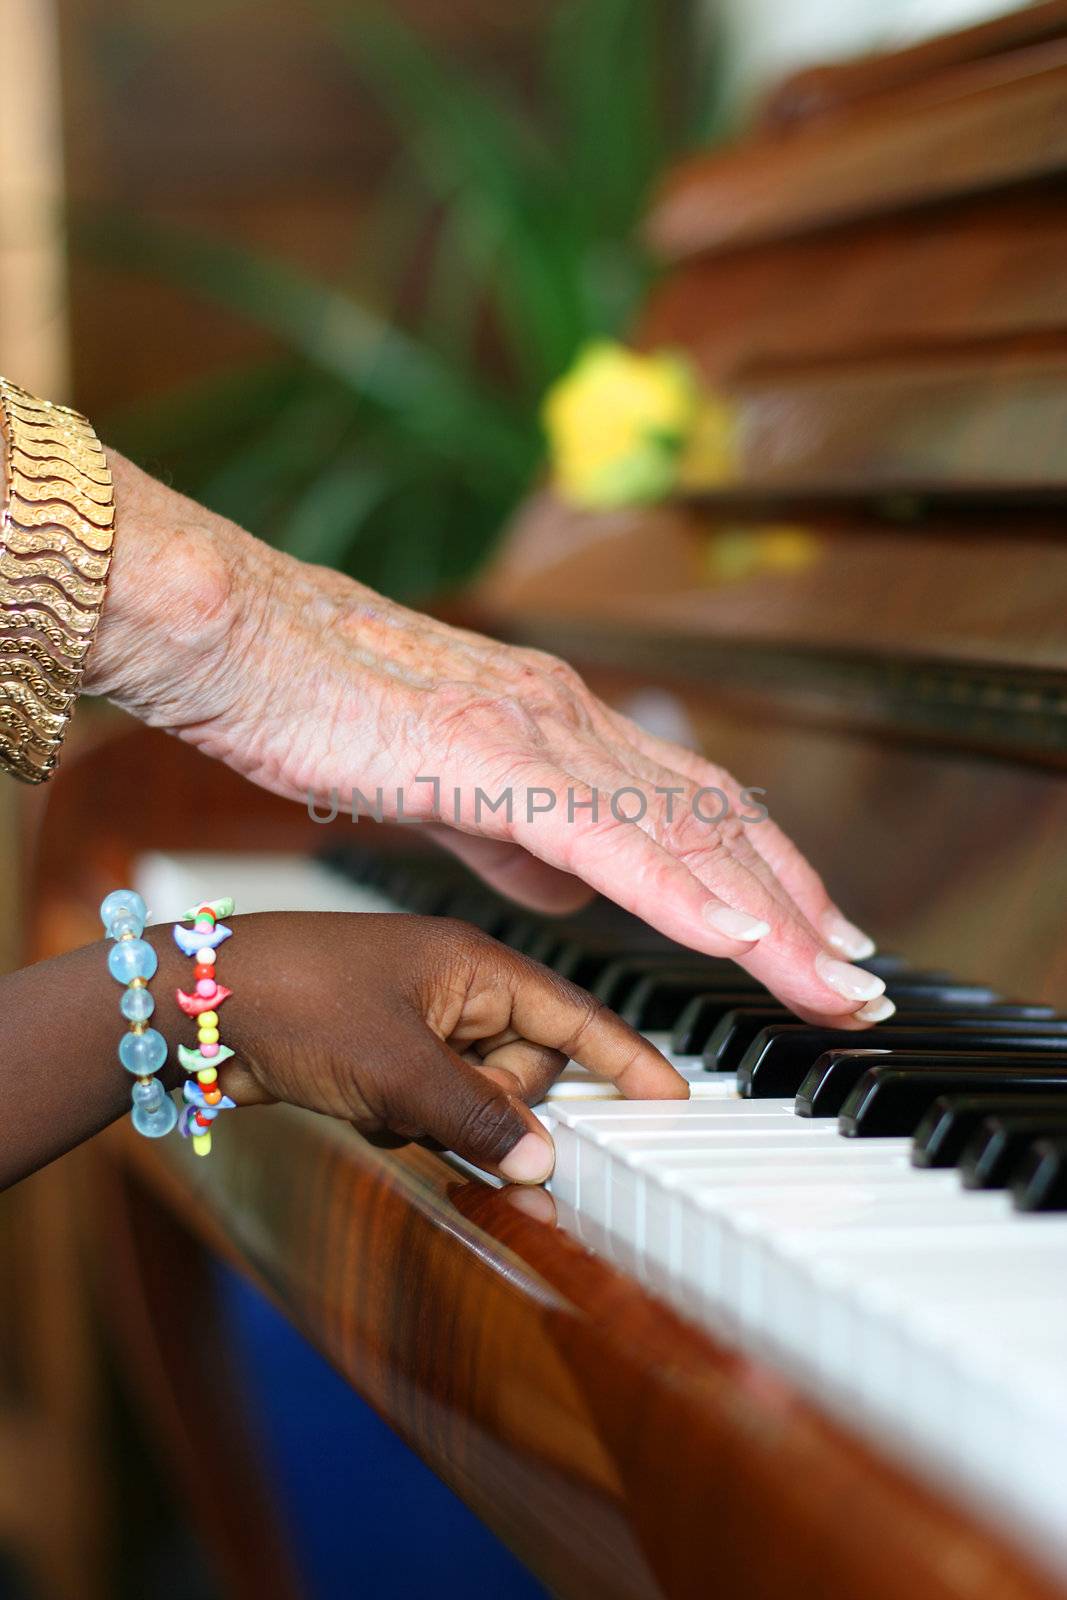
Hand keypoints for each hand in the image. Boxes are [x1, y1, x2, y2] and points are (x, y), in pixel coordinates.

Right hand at [88, 454, 887, 1027]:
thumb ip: (519, 831)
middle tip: (857, 979)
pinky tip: (740, 937)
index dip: (765, 875)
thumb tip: (574, 880)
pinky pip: (611, 836)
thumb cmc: (322, 704)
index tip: (813, 938)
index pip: (691, 808)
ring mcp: (542, 731)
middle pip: (716, 820)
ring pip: (686, 831)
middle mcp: (574, 720)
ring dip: (769, 914)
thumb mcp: (444, 783)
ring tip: (830, 980)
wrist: (241, 638)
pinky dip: (686, 891)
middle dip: (798, 907)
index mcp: (560, 728)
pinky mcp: (496, 754)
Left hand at [203, 912, 686, 1181]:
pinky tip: (364, 1112)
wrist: (193, 1004)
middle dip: (499, 1108)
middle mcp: (456, 987)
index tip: (672, 1100)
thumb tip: (544, 1162)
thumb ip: (481, 1119)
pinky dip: (409, 1123)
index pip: (576, 1014)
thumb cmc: (297, 1000)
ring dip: (445, 1122)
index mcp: (477, 963)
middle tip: (446, 1114)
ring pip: (477, 1096)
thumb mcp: (399, 1068)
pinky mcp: (383, 1053)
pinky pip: (432, 1106)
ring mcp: (418, 1021)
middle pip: (527, 1069)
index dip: (627, 1059)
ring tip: (388, 1108)